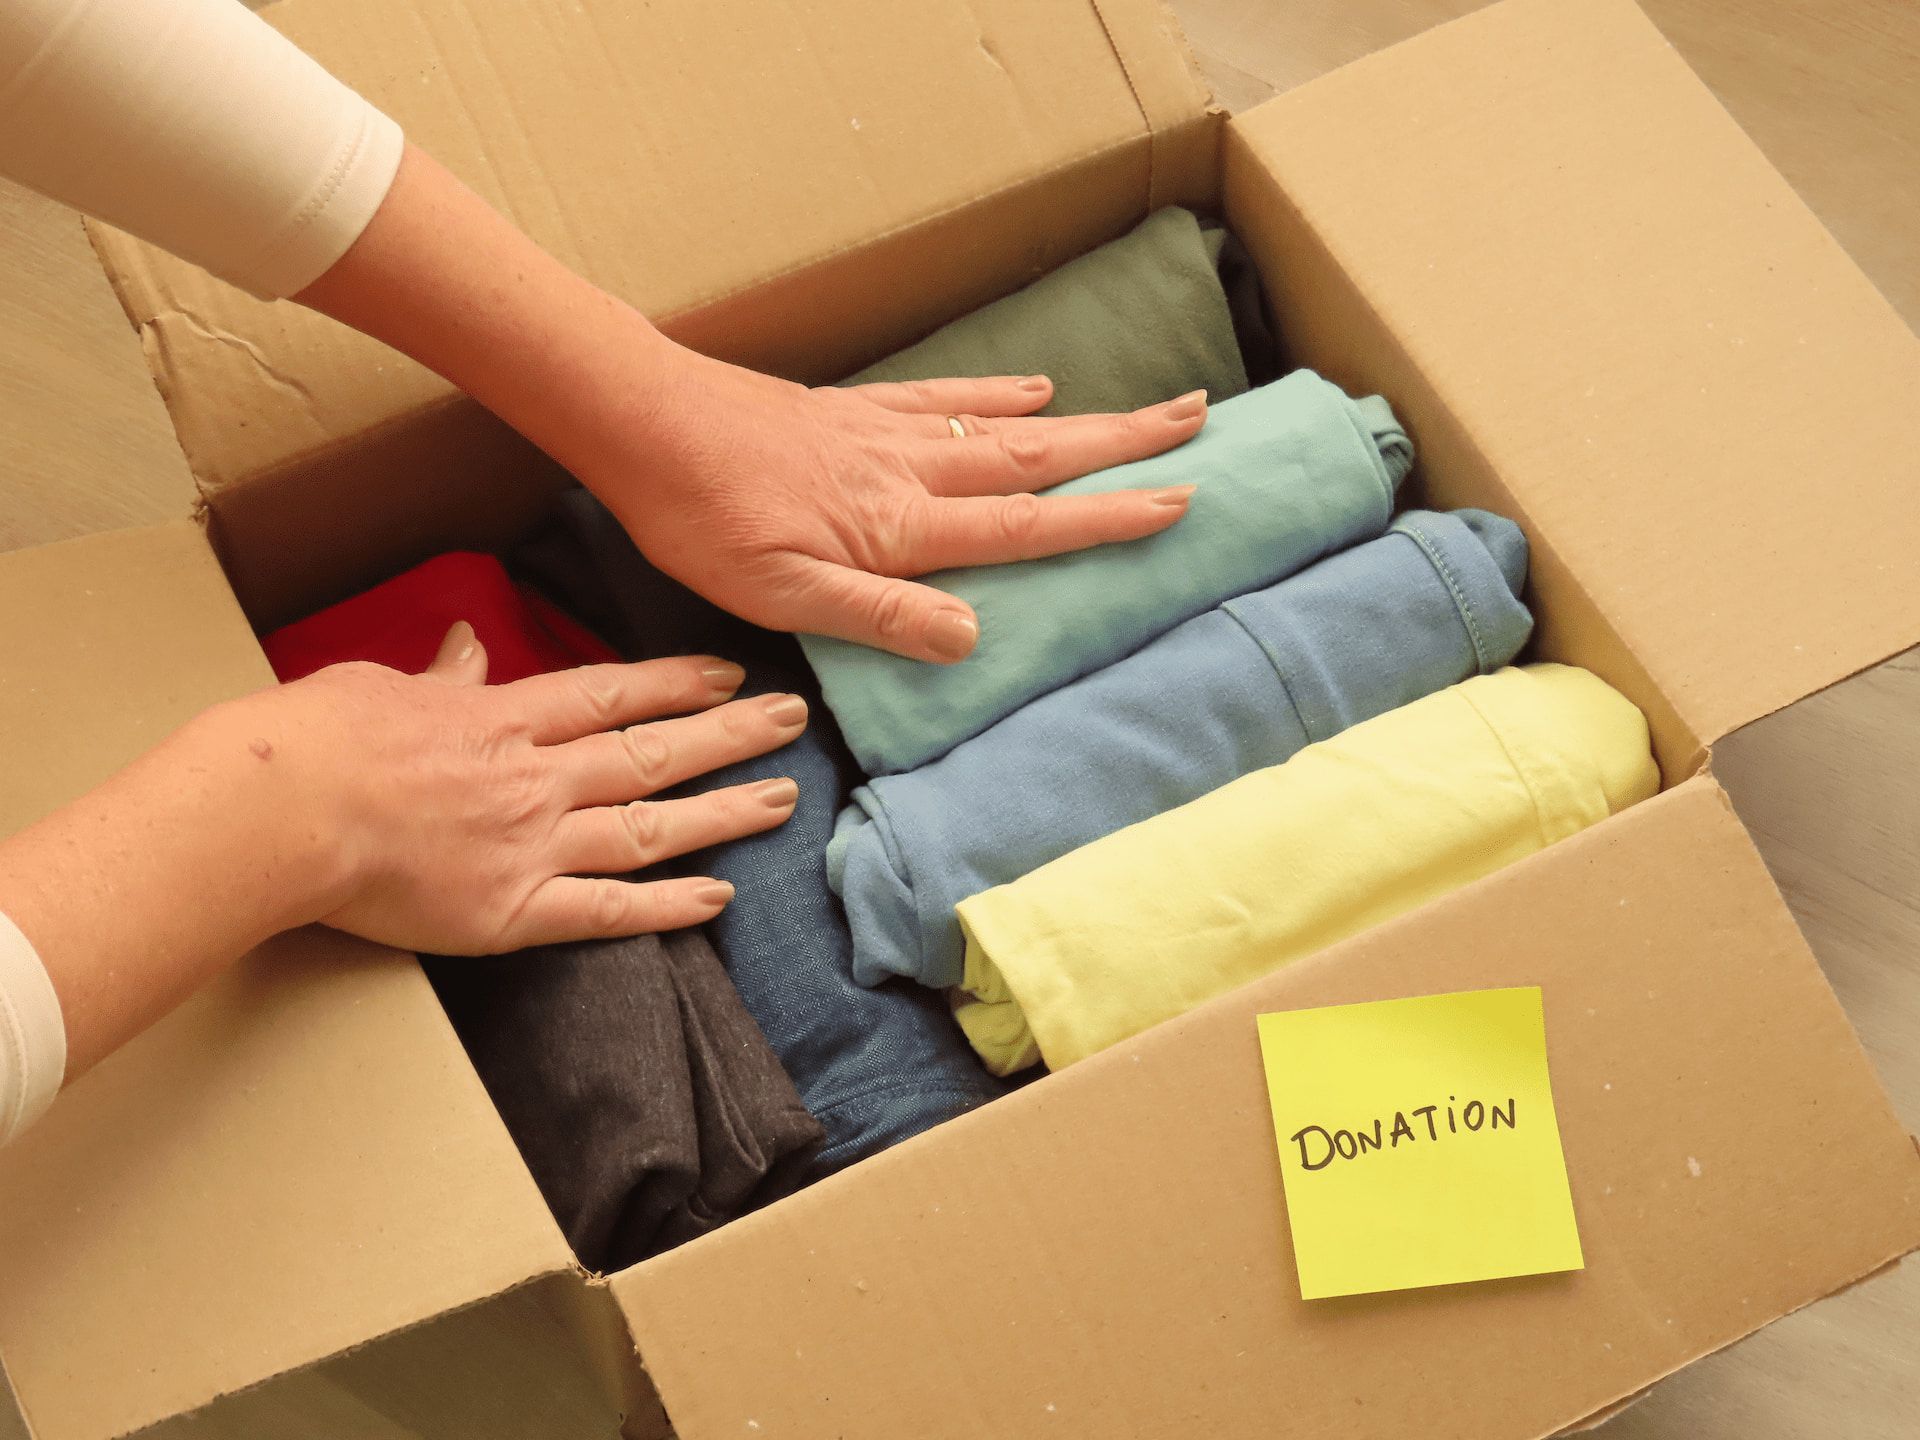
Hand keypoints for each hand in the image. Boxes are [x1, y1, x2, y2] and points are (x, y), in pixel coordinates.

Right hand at [0, 625, 808, 1078]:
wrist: (280, 808)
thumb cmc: (316, 741)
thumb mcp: (383, 684)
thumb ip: (442, 673)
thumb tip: (466, 645)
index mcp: (506, 716)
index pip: (615, 692)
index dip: (679, 682)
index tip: (729, 672)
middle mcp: (539, 776)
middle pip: (656, 750)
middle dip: (733, 733)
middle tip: (794, 718)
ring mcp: (535, 842)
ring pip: (653, 824)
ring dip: (724, 811)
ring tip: (784, 799)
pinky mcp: (515, 910)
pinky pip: (609, 911)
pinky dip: (667, 907)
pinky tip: (718, 897)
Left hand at [591, 347, 1207, 662]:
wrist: (642, 422)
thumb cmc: (703, 519)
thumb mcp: (782, 593)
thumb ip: (881, 615)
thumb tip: (974, 639)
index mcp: (901, 526)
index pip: (1025, 527)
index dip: (1106, 518)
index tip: (1181, 502)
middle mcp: (912, 470)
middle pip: (1040, 458)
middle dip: (1126, 446)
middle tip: (1200, 425)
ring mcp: (887, 432)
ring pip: (1008, 425)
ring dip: (1084, 420)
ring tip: (1149, 409)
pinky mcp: (855, 410)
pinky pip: (945, 396)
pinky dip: (998, 393)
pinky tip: (1033, 386)